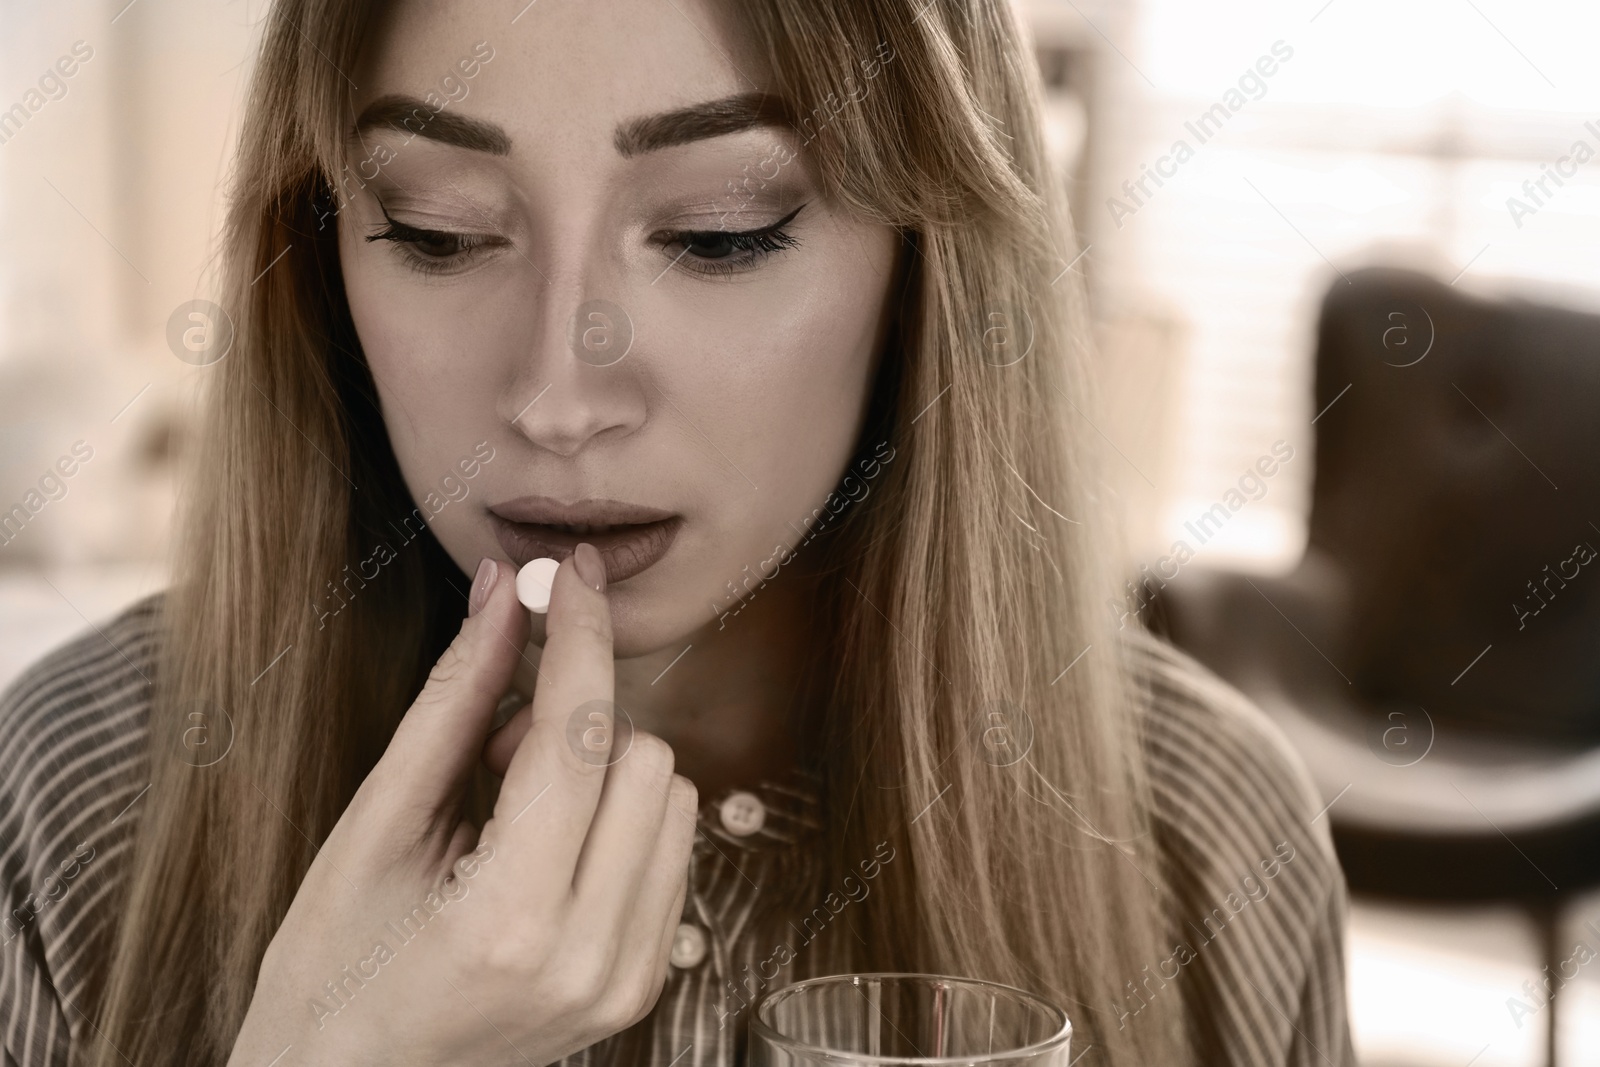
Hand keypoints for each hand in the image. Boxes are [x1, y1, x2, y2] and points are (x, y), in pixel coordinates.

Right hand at [227, 549, 696, 1065]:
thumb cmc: (331, 969)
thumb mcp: (374, 828)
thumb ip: (452, 704)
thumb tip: (504, 594)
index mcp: (509, 920)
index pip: (579, 739)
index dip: (578, 639)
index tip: (569, 577)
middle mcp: (590, 956)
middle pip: (643, 758)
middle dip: (576, 723)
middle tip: (494, 746)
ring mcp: (625, 980)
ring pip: (671, 798)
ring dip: (602, 770)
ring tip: (514, 803)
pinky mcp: (639, 986)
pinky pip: (668, 850)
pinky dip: (618, 818)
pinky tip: (546, 841)